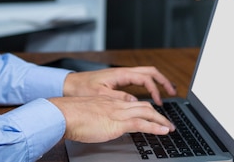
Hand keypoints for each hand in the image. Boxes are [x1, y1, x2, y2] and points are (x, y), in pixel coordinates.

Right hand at [48, 95, 173, 142]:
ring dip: (161, 120)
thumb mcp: (88, 114)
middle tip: (166, 122)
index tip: (151, 115)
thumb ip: (98, 116)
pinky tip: (163, 131)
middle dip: (157, 114)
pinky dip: (155, 127)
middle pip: (143, 105)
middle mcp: (116, 104)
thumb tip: (102, 124)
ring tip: (169, 128)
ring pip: (146, 112)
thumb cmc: (71, 116)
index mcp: (109, 101)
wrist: (64, 114)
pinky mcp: (117, 122)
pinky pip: (141, 123)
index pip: (132, 102)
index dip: (144, 109)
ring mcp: (118, 112)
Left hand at [63, 66, 176, 105]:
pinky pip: (138, 80)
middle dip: (163, 81)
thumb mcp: (100, 94)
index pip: (145, 78)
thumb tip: (135, 102)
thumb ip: (118, 98)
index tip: (159, 102)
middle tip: (173, 92)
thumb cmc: (82, 88)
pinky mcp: (118, 80)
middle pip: (149, 72)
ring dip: (157, 82)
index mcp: (120, 74)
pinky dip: (148, 85)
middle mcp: (122, 72)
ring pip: (145, 74)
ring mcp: (121, 75)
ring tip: (167, 92)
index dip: (155, 89)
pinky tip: (150, 94)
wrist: (69, 84)